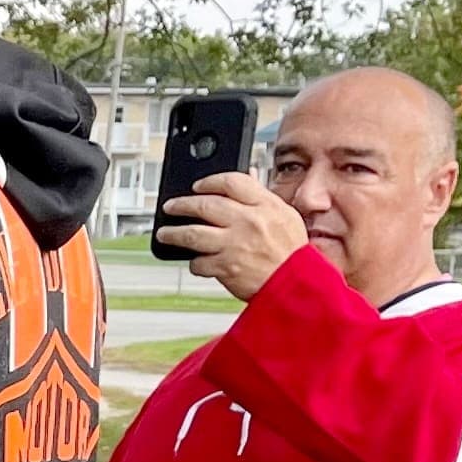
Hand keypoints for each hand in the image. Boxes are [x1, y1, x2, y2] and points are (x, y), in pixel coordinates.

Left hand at [158, 174, 303, 297]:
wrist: (297, 286)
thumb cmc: (291, 253)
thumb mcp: (286, 216)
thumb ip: (261, 197)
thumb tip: (246, 175)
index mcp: (265, 206)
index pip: (232, 182)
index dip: (209, 181)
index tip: (197, 186)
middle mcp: (248, 222)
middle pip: (204, 205)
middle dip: (181, 205)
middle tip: (171, 207)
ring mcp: (234, 245)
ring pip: (191, 233)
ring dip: (173, 233)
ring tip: (165, 233)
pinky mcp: (225, 267)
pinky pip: (198, 262)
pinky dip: (194, 263)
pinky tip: (196, 262)